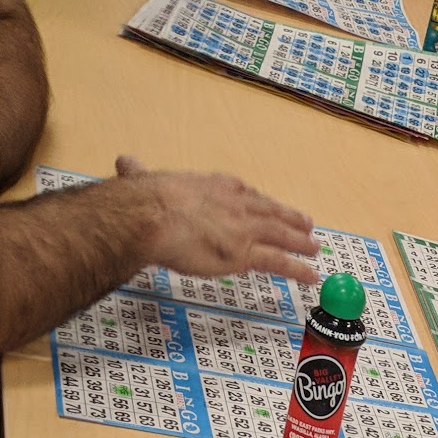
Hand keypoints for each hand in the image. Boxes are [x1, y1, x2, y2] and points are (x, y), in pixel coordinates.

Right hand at [114, 156, 318, 284]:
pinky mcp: (245, 253)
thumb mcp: (141, 179)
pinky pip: (279, 262)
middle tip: (306, 223)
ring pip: (280, 235)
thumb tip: (123, 162)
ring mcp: (243, 228)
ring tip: (314, 247)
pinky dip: (297, 268)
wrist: (150, 216)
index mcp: (212, 185)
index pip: (242, 192)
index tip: (266, 204)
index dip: (256, 200)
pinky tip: (310, 275)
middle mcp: (234, 203)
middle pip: (268, 211)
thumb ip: (137, 174)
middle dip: (288, 218)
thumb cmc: (142, 201)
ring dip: (299, 241)